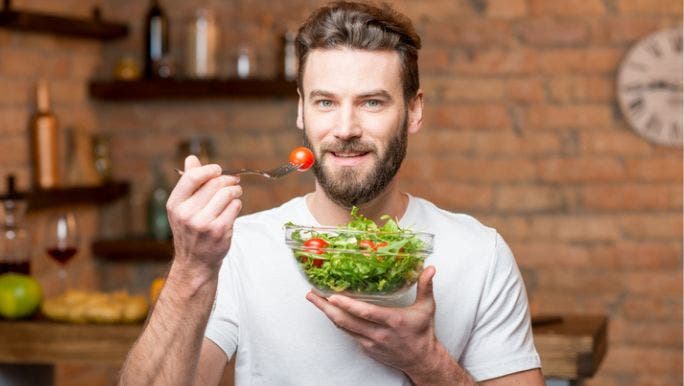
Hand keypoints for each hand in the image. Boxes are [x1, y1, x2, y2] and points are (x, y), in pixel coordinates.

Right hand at [166, 155, 242, 277]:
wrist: (195, 262)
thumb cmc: (191, 230)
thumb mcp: (183, 207)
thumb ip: (189, 182)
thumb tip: (192, 158)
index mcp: (175, 204)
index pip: (192, 177)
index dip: (209, 169)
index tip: (218, 170)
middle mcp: (186, 214)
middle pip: (214, 183)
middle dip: (228, 180)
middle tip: (234, 182)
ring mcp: (203, 223)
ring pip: (227, 193)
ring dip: (235, 191)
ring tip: (235, 194)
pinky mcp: (219, 231)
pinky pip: (235, 207)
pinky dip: (237, 204)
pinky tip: (233, 208)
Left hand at [306, 266, 442, 379]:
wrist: (421, 360)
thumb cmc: (422, 332)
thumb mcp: (427, 308)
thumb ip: (425, 286)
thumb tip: (430, 268)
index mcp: (393, 321)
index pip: (366, 313)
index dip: (348, 306)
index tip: (333, 296)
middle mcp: (379, 334)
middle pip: (346, 321)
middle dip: (326, 307)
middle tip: (312, 294)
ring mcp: (370, 342)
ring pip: (343, 328)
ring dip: (327, 314)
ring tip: (314, 299)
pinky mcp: (366, 348)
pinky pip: (348, 333)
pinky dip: (337, 322)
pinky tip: (329, 311)